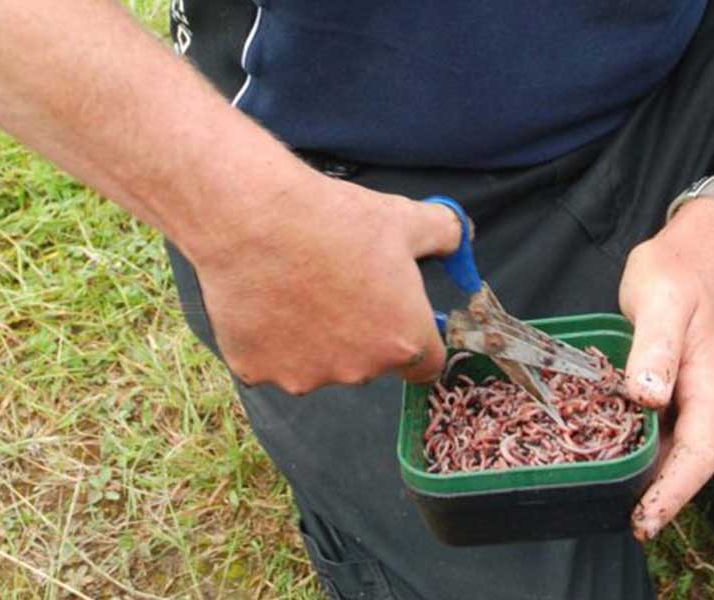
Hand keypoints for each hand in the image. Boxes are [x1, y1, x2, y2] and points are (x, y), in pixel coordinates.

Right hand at [191, 174, 462, 394]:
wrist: (254, 216)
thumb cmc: (335, 219)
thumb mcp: (405, 218)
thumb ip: (446, 235)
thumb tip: (460, 240)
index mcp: (403, 342)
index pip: (427, 363)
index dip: (417, 337)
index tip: (398, 314)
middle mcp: (358, 371)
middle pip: (369, 362)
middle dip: (361, 333)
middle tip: (339, 285)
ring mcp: (304, 376)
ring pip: (317, 364)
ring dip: (314, 339)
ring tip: (296, 288)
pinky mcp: (256, 371)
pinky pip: (269, 361)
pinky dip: (269, 339)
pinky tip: (264, 299)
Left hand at [619, 199, 713, 540]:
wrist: (707, 250)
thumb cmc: (680, 273)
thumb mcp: (661, 304)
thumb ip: (655, 351)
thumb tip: (648, 398)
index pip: (696, 459)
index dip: (669, 495)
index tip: (642, 524)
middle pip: (685, 464)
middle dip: (650, 492)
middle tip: (603, 510)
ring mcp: (704, 403)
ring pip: (675, 450)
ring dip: (643, 471)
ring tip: (597, 487)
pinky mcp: (689, 395)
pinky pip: (666, 430)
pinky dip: (640, 444)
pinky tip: (605, 448)